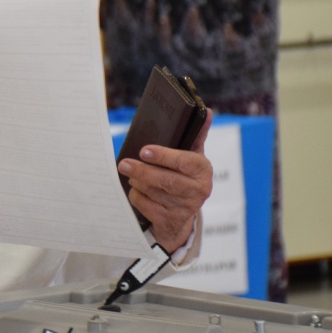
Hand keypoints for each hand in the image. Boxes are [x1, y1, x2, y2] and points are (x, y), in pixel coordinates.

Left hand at [118, 114, 213, 252]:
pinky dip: (137, 196)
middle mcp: (199, 190)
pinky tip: (137, 188)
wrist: (182, 214)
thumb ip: (197, 135)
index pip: (184, 162)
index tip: (144, 150)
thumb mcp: (192, 156)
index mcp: (204, 170)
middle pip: (166, 180)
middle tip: (124, 163)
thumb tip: (208, 112)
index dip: (163, 156)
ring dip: (138, 181)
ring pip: (153, 192)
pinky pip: (146, 205)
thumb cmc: (185, 176)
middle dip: (143, 171)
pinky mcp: (171, 221)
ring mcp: (185, 208)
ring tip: (131, 173)